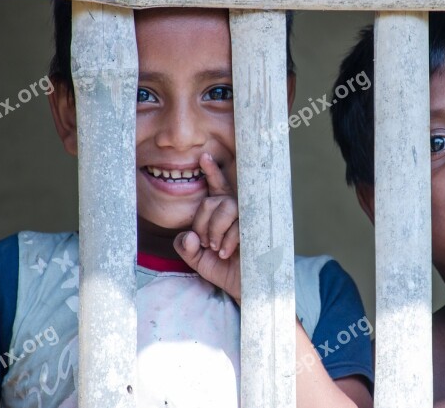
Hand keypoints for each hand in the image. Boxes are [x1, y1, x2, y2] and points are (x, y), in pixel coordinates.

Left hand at [173, 153, 241, 303]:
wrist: (245, 289)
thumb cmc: (224, 270)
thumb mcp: (197, 259)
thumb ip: (186, 246)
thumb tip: (188, 235)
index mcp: (222, 213)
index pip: (216, 189)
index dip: (212, 172)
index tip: (204, 157)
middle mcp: (237, 211)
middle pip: (214, 200)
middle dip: (203, 222)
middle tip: (205, 243)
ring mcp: (249, 218)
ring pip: (226, 207)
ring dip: (215, 229)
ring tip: (217, 248)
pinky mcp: (258, 228)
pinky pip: (238, 224)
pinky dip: (227, 240)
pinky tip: (226, 253)